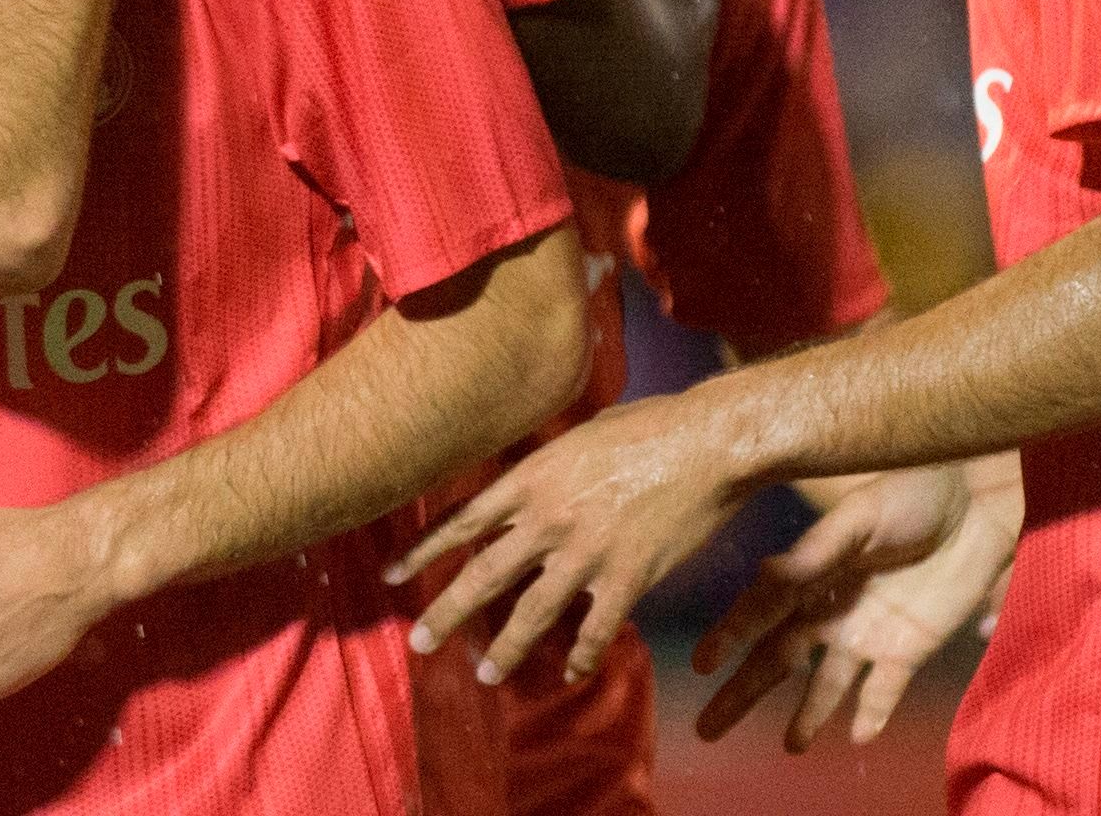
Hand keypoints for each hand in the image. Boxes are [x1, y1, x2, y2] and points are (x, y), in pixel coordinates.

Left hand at [387, 388, 752, 687]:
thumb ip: (548, 465)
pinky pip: (596, 630)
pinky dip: (582, 655)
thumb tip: (529, 482)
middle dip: (446, 613)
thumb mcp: (581, 434)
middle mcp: (548, 518)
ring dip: (504, 648)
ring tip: (485, 675)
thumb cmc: (649, 425)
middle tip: (419, 643)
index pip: (461, 520)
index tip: (391, 575)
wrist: (708, 441)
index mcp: (532, 478)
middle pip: (483, 574)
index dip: (422, 551)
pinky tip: (571, 672)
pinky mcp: (628, 576)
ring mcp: (586, 551)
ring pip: (531, 613)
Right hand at [692, 458, 1016, 749]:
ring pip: (826, 684)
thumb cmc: (913, 491)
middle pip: (778, 659)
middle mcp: (829, 608)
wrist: (976, 495)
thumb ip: (816, 551)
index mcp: (810, 571)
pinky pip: (885, 690)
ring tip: (792, 745)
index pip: (760, 611)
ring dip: (808, 715)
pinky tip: (860, 736)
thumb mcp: (860, 517)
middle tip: (706, 729)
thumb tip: (764, 577)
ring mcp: (868, 632)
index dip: (730, 636)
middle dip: (743, 692)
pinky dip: (872, 712)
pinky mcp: (910, 648)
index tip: (702, 664)